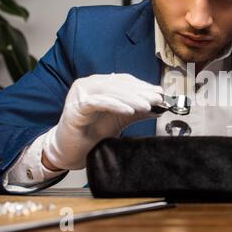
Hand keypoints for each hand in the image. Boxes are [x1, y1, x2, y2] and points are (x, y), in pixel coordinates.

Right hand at [42, 73, 163, 169]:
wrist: (71, 151)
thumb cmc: (92, 132)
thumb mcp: (121, 119)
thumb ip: (137, 110)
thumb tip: (159, 107)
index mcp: (99, 84)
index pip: (125, 80)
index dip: (143, 86)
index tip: (160, 92)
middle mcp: (89, 85)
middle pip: (119, 84)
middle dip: (141, 92)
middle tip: (158, 99)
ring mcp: (80, 94)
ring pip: (110, 91)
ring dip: (131, 98)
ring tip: (147, 105)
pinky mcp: (75, 107)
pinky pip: (98, 103)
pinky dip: (115, 105)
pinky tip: (129, 110)